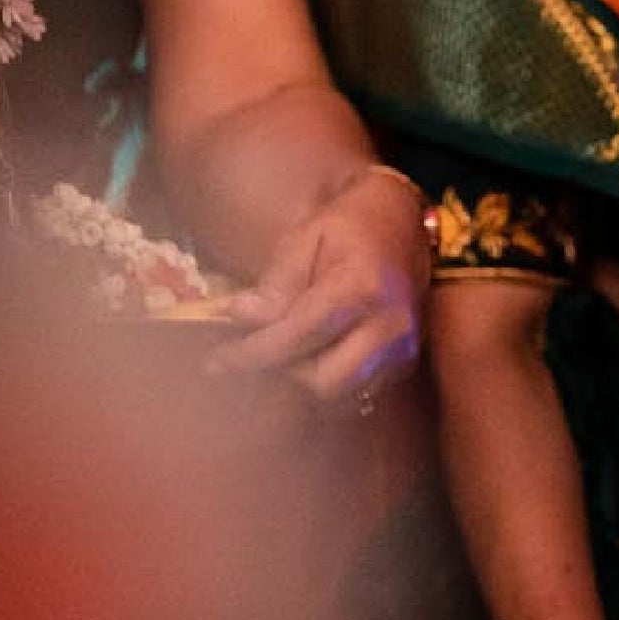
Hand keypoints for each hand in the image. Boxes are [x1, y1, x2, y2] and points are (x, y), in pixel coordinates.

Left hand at [211, 166, 426, 404]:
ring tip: (273, 361)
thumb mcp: (305, 237)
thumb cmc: (349, 225)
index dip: (251, 354)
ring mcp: (403, 348)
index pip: (298, 338)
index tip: (214, 360)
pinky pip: (357, 395)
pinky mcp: (404, 362)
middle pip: (323, 381)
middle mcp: (389, 325)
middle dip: (279, 375)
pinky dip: (325, 386)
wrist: (402, 222)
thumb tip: (241, 317)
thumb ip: (275, 282)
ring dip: (301, 386)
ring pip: (341, 396)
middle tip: (245, 360)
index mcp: (361, 287)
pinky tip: (304, 362)